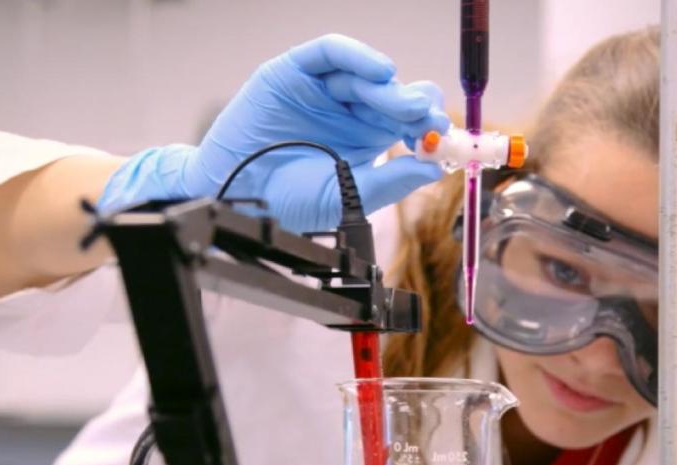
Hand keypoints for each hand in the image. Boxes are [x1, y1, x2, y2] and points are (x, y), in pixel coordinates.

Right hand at [98, 34, 448, 232]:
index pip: (407, 120)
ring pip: (365, 76)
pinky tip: (379, 71)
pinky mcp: (295, 72)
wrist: (233, 194)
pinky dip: (357, 55)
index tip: (442, 137)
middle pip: (392, 95)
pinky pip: (330, 53)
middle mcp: (348, 110)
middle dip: (414, 105)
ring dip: (390, 87)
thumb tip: (433, 169)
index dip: (428, 124)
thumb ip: (388, 183)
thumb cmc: (284, 199)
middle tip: (427, 119)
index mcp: (365, 139)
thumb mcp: (345, 198)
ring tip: (403, 102)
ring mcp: (323, 89)